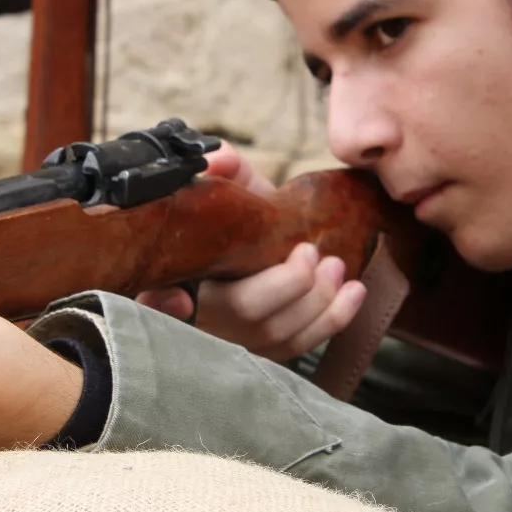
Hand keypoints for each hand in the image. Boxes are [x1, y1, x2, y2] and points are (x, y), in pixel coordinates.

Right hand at [137, 143, 368, 361]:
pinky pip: (300, 347)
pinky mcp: (265, 353)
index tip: (179, 297)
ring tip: (336, 265)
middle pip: (240, 314)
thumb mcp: (231, 191)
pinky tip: (354, 292)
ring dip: (315, 301)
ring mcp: (233, 342)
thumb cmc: (240, 222)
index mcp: (177, 278)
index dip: (162, 305)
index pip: (157, 300)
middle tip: (309, 252)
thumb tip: (219, 158)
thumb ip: (226, 172)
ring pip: (276, 335)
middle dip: (284, 286)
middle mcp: (201, 318)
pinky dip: (333, 320)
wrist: (260, 244)